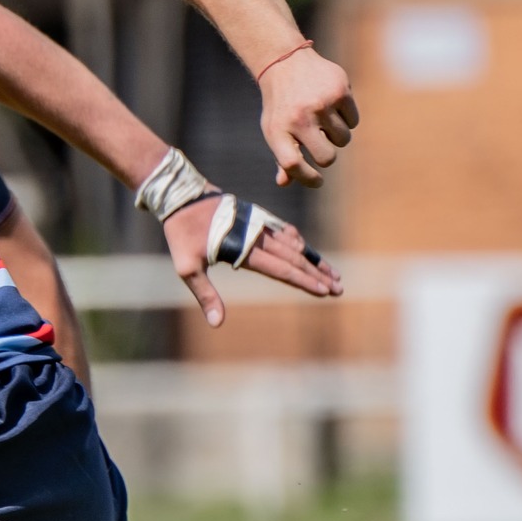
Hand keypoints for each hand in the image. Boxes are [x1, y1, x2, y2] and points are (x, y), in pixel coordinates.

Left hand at [163, 196, 342, 327]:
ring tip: (333, 273)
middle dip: (317, 275)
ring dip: (313, 260)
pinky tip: (306, 252)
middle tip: (340, 288)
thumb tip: (216, 323)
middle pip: (294, 259)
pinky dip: (298, 243)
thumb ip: (205, 294)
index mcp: (244, 249)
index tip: (324, 291)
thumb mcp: (186, 267)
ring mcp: (259, 225)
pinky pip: (283, 232)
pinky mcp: (256, 218)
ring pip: (293, 245)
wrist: (181, 196)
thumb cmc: (181, 234)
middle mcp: (257, 236)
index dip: (304, 281)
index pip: (281, 269)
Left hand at [259, 46, 358, 188]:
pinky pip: (354, 121)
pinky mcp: (340, 91)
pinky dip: (346, 118)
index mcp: (278, 130)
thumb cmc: (280, 104)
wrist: (285, 63)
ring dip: (337, 135)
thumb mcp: (274, 129)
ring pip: (343, 140)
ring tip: (324, 119)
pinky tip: (332, 105)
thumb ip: (281, 155)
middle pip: (326, 158)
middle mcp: (299, 118)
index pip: (293, 164)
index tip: (317, 181)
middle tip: (321, 143)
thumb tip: (285, 182)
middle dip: (327, 156)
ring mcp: (321, 104)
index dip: (307, 178)